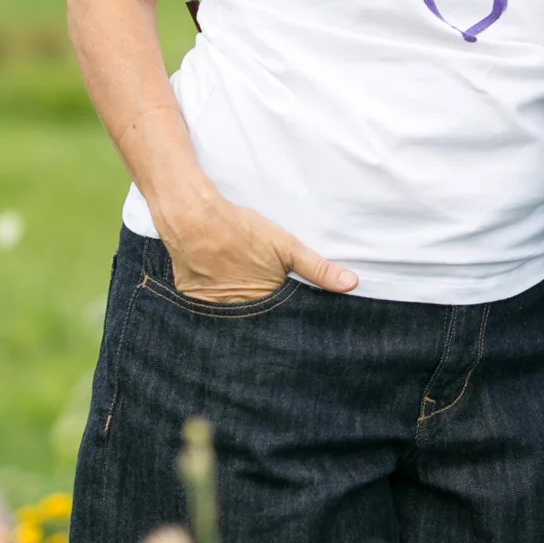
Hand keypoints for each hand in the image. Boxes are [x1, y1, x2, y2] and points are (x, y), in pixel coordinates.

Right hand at [160, 194, 357, 304]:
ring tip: (240, 289)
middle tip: (262, 295)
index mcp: (263, 304)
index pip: (282, 323)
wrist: (194, 219)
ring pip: (233, 316)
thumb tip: (351, 284)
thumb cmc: (242, 231)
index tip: (295, 321)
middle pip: (257, 323)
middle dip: (265, 319)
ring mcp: (212, 309)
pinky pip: (208, 308)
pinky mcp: (192, 299)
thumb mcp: (287, 247)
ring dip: (240, 310)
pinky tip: (219, 283)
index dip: (288, 319)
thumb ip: (319, 269)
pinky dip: (216, 300)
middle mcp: (238, 313)